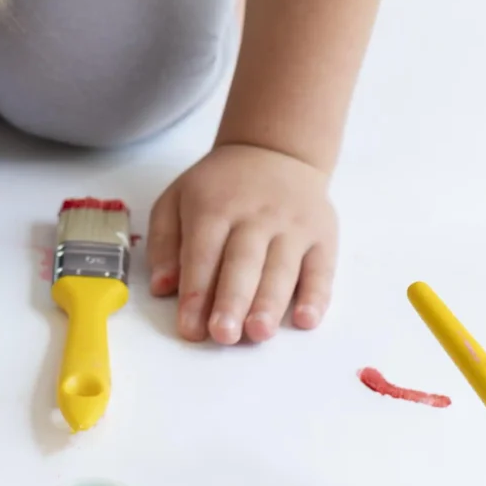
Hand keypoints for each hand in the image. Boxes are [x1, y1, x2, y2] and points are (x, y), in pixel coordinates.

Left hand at [146, 145, 337, 345]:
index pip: (203, 254)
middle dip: (232, 300)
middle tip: (222, 335)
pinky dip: (316, 295)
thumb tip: (162, 287)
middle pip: (243, 262)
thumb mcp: (177, 199)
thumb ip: (165, 243)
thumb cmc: (220, 187)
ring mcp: (293, 225)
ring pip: (281, 268)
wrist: (275, 151)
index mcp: (214, 206)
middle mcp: (256, 215)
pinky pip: (321, 268)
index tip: (189, 329)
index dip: (196, 293)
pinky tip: (306, 320)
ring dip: (270, 303)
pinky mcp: (323, 234)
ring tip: (258, 333)